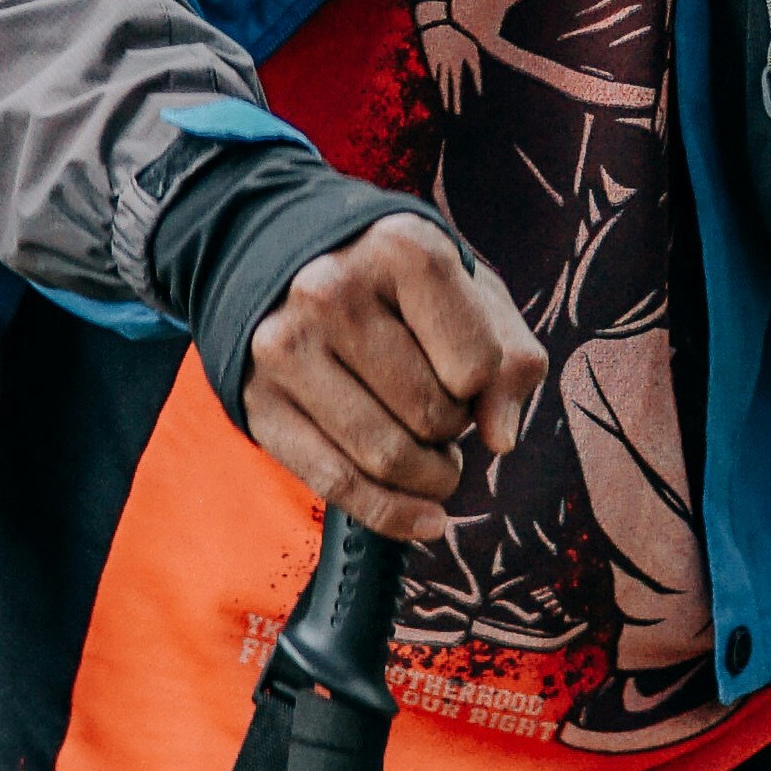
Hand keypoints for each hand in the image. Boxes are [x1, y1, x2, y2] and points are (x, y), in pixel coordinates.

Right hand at [242, 216, 543, 535]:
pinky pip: (337, 484)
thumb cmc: (403, 288)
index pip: (476, 364)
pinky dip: (392, 515)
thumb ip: (510, 357)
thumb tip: (502, 438)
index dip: (486, 389)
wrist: (290, 265)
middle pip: (429, 412)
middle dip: (454, 432)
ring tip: (435, 461)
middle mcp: (332, 290)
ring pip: (384, 455)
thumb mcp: (472, 294)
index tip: (471, 382)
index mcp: (400, 248)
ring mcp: (286, 346)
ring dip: (430, 477)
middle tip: (445, 419)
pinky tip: (425, 521)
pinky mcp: (260, 400)